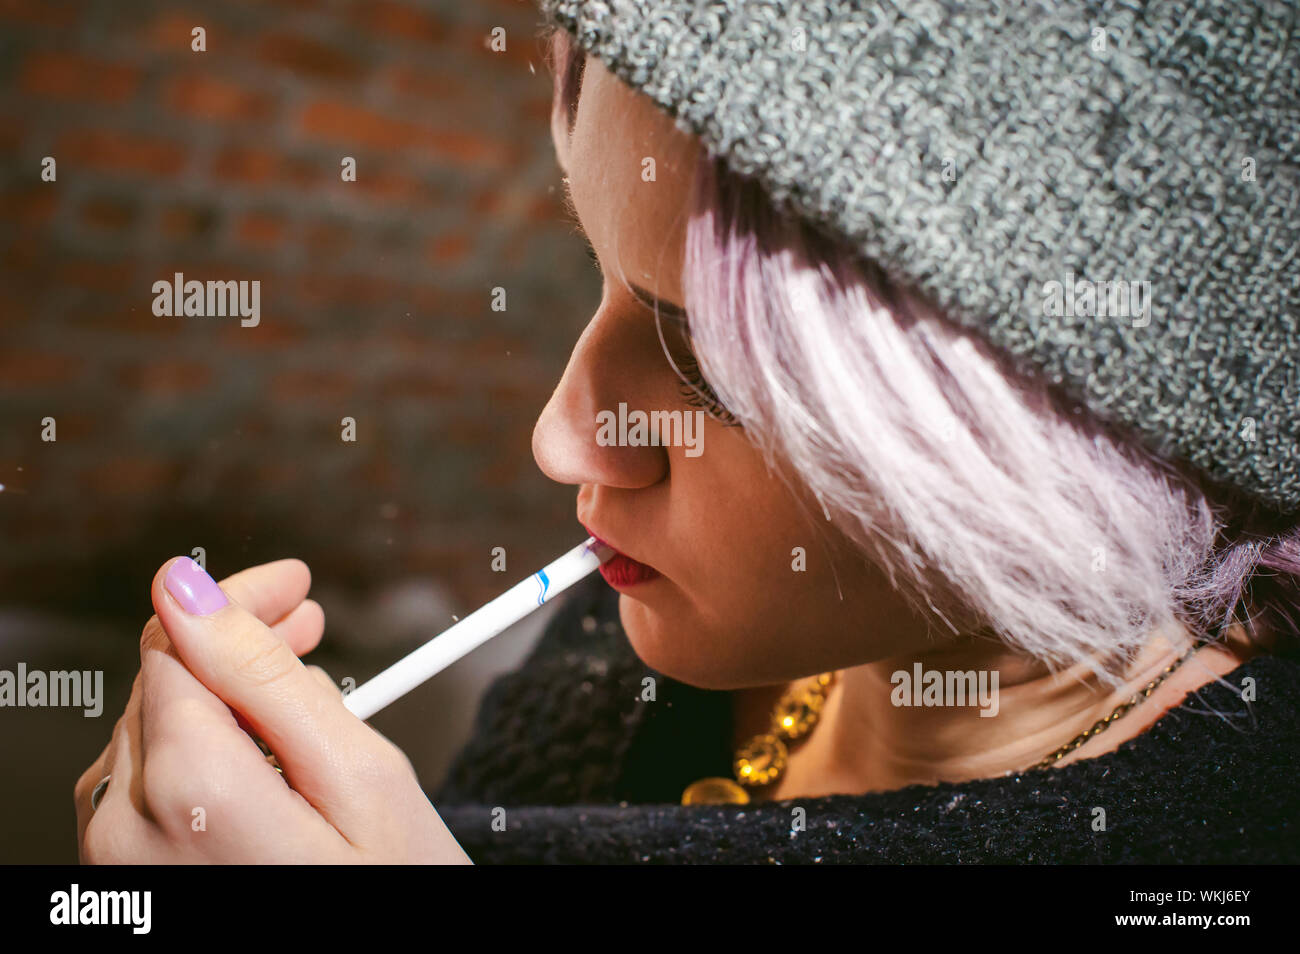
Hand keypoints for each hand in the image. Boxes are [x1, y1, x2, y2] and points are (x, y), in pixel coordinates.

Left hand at [75, 557, 470, 863]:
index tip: (292, 585)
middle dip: (233, 643)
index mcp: (192, 793)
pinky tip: (257, 755)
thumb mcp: (360, 779)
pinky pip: (144, 789)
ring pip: (149, 731)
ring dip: (217, 695)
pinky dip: (198, 753)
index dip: (238, 599)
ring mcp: (117, 868)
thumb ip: (268, 677)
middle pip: (161, 685)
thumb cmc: (392, 902)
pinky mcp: (125, 888)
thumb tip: (193, 592)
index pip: (181, 642)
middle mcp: (129, 832)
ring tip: (292, 691)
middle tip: (305, 620)